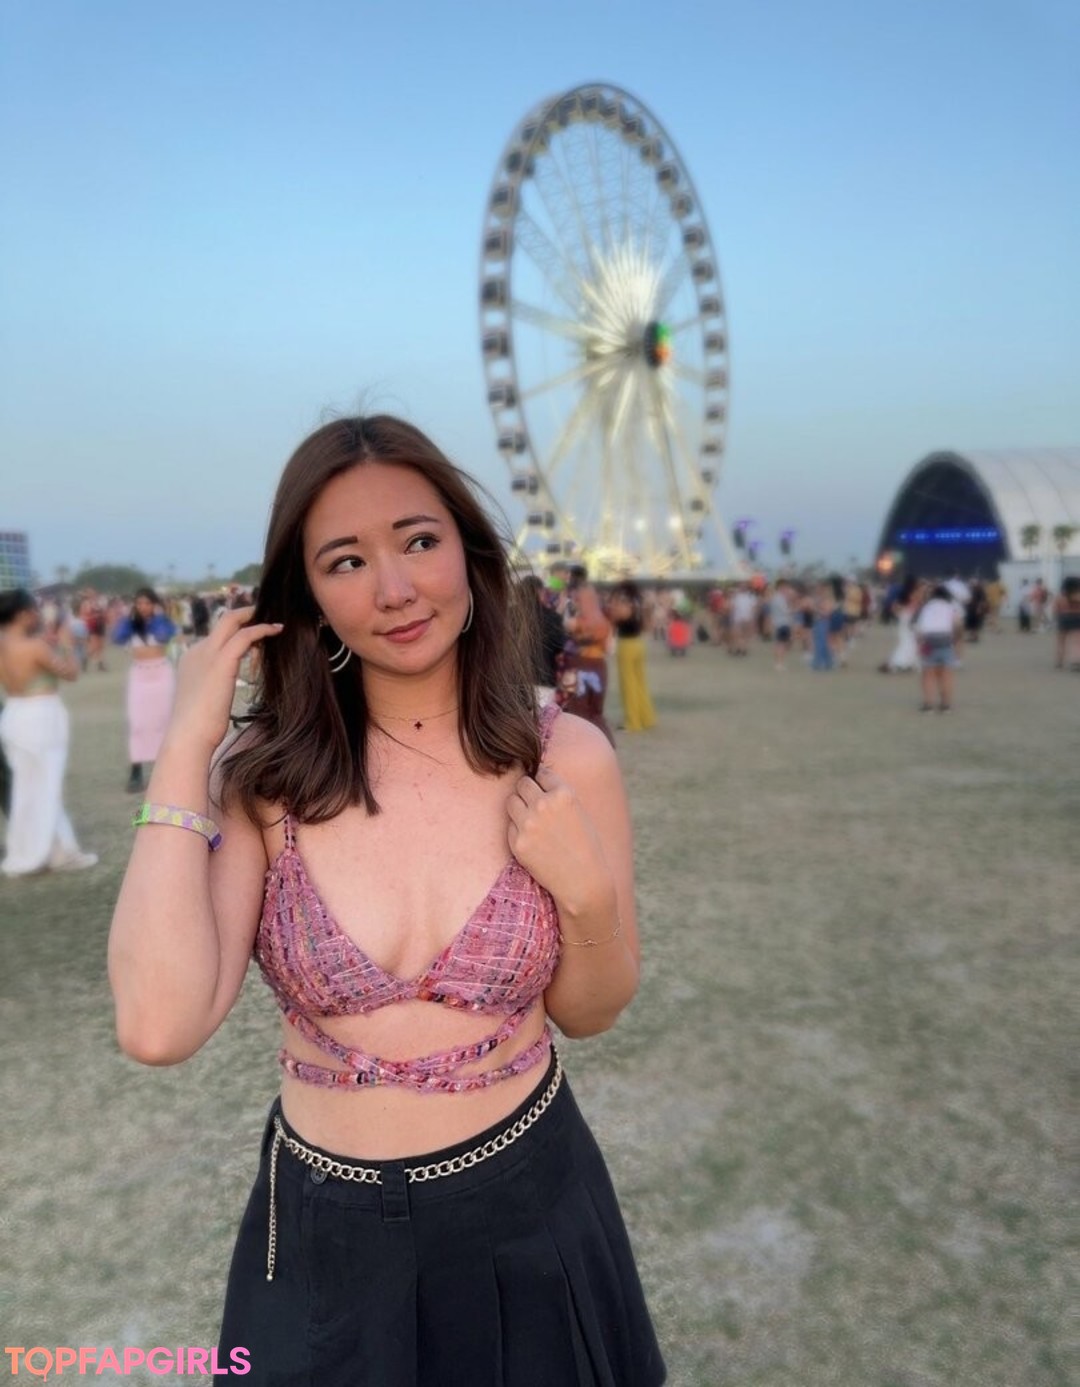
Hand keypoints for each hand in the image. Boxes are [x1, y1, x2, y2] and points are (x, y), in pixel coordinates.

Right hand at [166, 606, 281, 752]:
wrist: (188, 737)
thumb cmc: (199, 728)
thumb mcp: (205, 700)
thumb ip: (213, 687)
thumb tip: (221, 692)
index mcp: (191, 659)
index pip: (216, 636)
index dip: (237, 631)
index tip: (255, 632)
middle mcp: (197, 651)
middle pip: (223, 621)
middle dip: (245, 614)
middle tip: (266, 614)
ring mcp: (207, 654)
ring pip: (232, 621)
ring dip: (255, 618)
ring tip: (276, 624)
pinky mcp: (221, 661)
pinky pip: (245, 635)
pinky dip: (262, 629)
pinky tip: (277, 630)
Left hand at [506, 766, 612, 914]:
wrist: (583, 882)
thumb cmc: (586, 846)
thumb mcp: (579, 812)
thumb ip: (559, 795)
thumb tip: (538, 778)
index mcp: (564, 794)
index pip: (541, 773)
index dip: (543, 782)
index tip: (545, 790)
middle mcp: (544, 805)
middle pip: (522, 783)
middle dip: (527, 791)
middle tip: (535, 804)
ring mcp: (528, 824)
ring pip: (511, 801)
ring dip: (519, 807)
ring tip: (532, 820)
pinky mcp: (517, 842)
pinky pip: (510, 825)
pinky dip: (517, 829)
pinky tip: (533, 839)